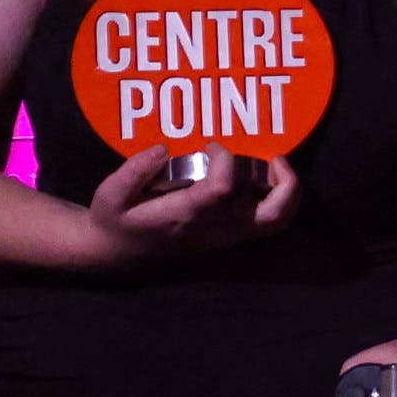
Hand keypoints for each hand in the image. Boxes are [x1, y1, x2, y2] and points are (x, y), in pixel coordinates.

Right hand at [85, 144, 300, 263]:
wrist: (119, 252)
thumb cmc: (115, 220)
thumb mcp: (109, 195)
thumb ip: (133, 171)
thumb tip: (163, 148)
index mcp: (184, 216)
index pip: (222, 189)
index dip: (224, 160)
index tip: (210, 144)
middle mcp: (215, 229)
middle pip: (269, 214)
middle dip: (283, 183)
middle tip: (274, 157)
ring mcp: (227, 235)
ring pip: (275, 221)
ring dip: (287, 191)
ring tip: (276, 164)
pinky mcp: (232, 236)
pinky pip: (269, 222)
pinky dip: (280, 199)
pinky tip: (267, 178)